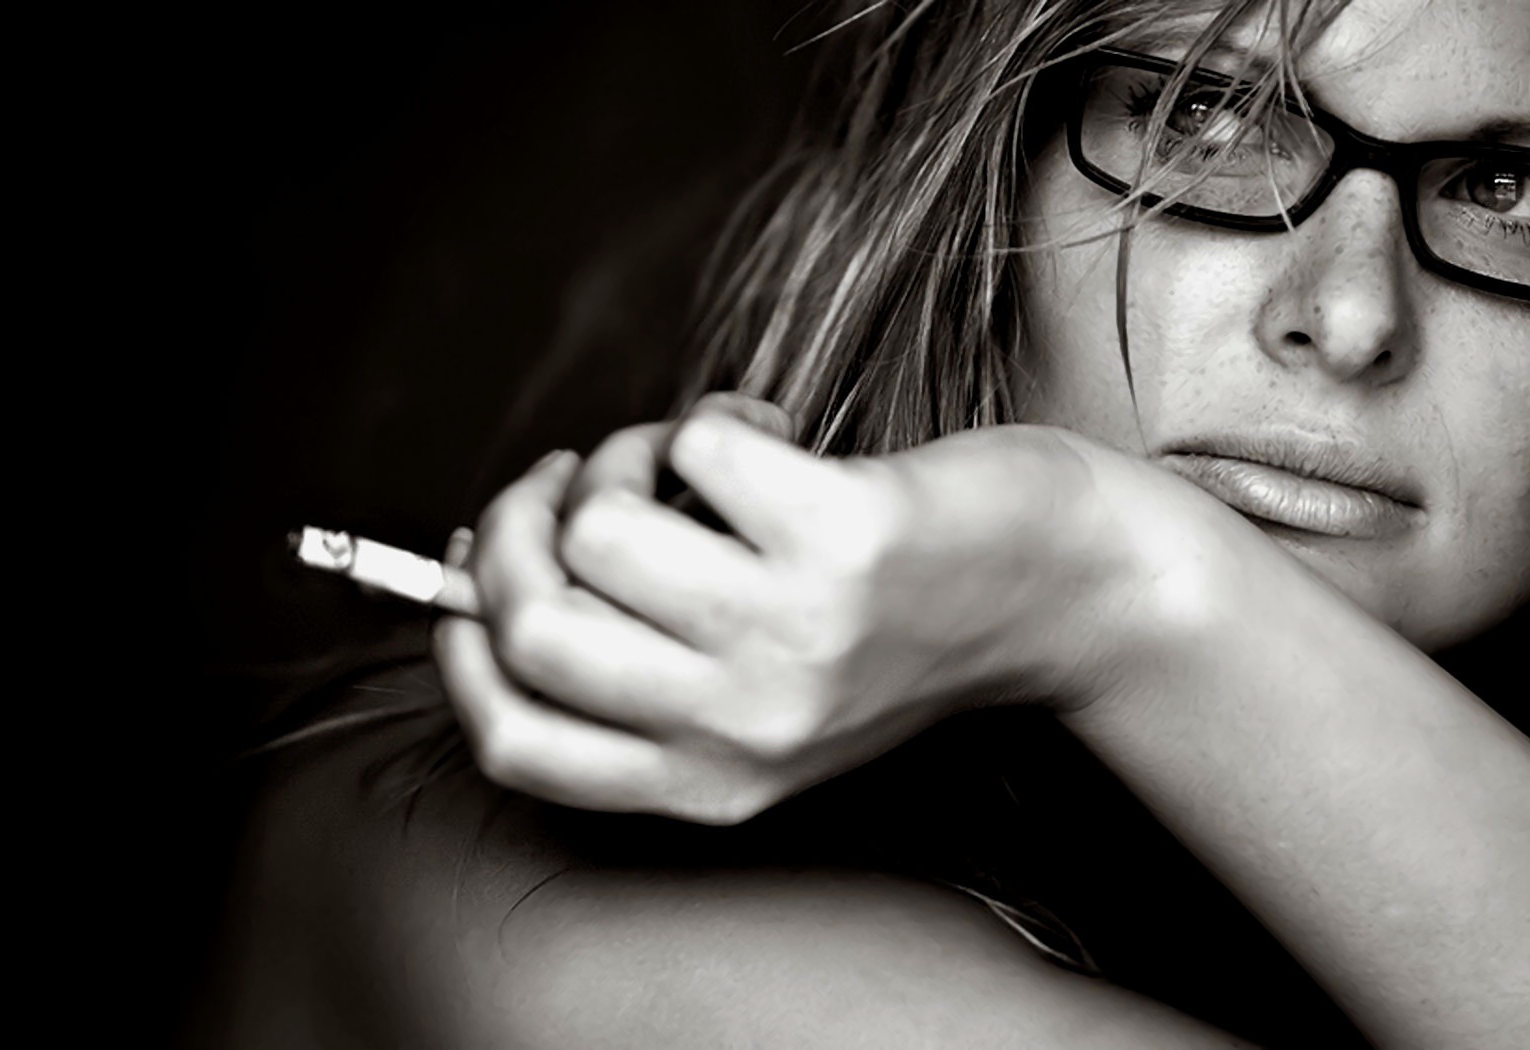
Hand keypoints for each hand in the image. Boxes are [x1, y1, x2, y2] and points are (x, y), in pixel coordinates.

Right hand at [433, 394, 1201, 823]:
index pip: (515, 743)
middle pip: (532, 629)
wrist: (1068, 592)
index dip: (461, 643)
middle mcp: (744, 728)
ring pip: (599, 528)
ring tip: (696, 457)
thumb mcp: (770, 694)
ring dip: (623, 456)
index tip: (474, 563)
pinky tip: (776, 433)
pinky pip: (694, 448)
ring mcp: (794, 636)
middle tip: (572, 475)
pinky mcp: (840, 539)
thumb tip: (481, 569)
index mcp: (710, 780)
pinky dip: (717, 416)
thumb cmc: (908, 624)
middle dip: (516, 522)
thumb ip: (646, 660)